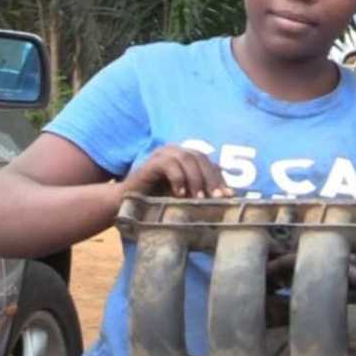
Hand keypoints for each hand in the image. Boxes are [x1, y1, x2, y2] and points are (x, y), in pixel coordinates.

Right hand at [118, 145, 232, 198]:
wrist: (126, 204)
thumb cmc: (157, 202)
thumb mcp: (185, 197)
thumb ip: (202, 194)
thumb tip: (229, 198)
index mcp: (187, 158)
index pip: (209, 163)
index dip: (220, 178)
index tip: (229, 196)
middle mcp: (176, 151)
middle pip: (201, 158)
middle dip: (212, 179)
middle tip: (218, 198)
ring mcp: (162, 154)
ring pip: (187, 159)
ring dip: (196, 179)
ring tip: (199, 199)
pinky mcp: (150, 162)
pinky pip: (168, 164)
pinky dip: (177, 179)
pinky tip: (179, 195)